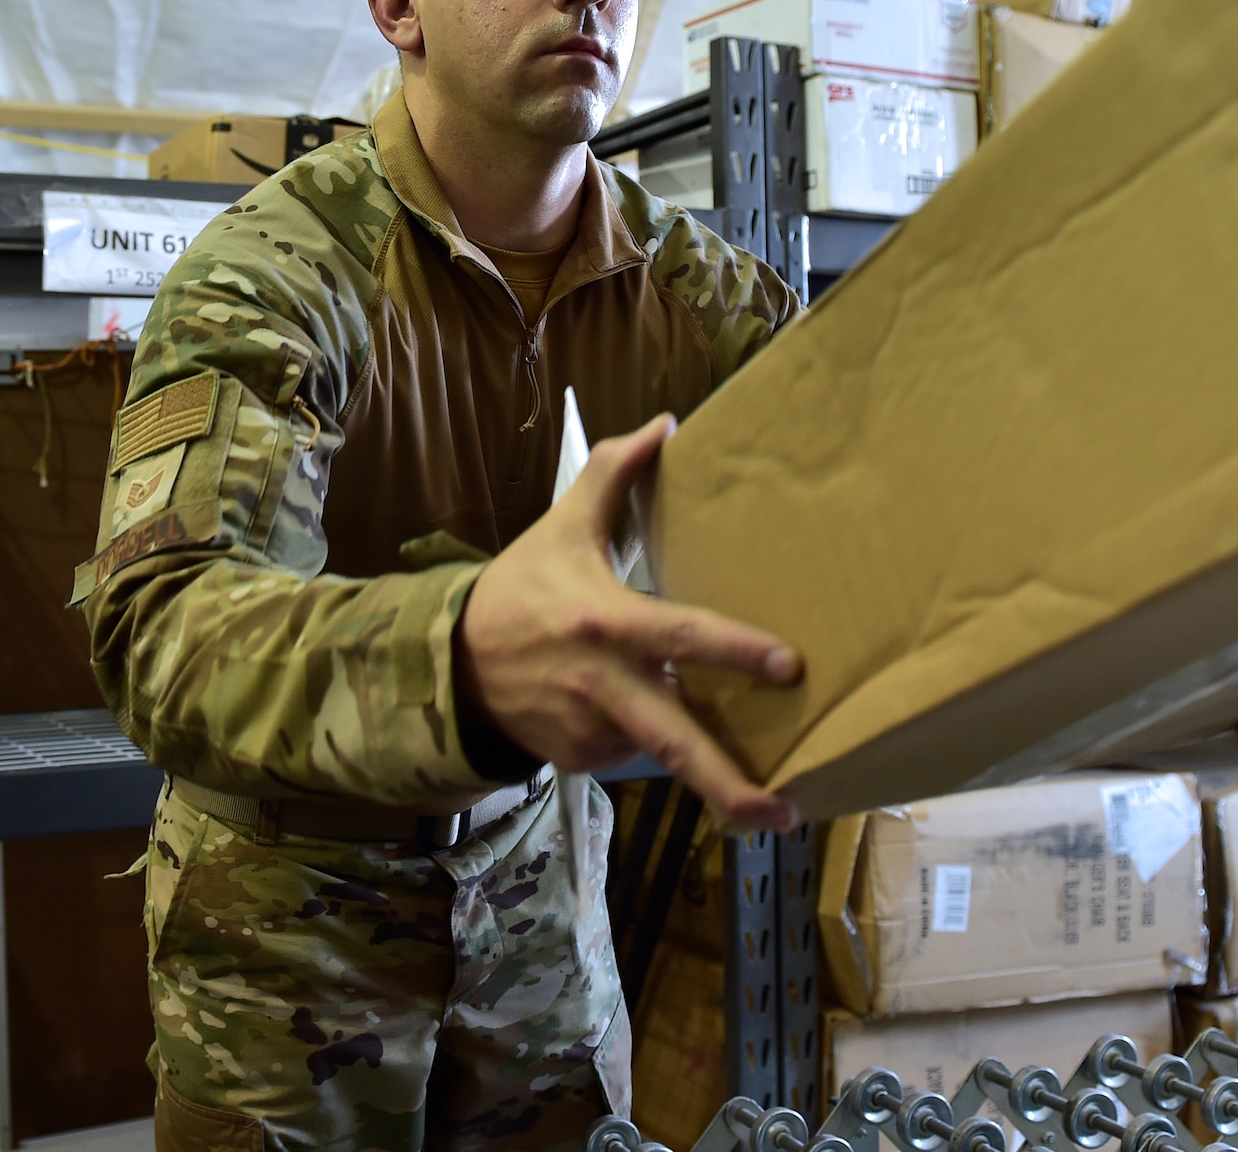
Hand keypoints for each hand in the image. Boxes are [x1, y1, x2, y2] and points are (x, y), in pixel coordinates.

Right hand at [455, 413, 801, 830]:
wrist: (447, 661)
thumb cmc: (521, 589)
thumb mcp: (563, 524)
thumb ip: (616, 472)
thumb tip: (668, 423)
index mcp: (606, 623)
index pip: (683, 636)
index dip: (736, 651)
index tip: (790, 666)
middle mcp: (601, 685)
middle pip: (676, 743)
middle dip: (732, 787)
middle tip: (787, 813)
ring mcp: (589, 731)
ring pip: (662, 746)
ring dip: (702, 753)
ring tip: (748, 769)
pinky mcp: (579, 761)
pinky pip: (633, 752)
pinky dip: (648, 736)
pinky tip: (642, 712)